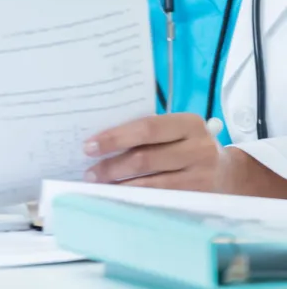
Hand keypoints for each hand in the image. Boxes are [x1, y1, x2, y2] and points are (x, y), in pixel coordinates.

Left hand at [83, 113, 226, 190]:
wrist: (231, 174)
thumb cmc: (188, 145)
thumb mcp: (177, 130)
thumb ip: (148, 131)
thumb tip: (101, 140)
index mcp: (189, 122)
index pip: (146, 127)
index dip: (115, 137)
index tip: (89, 145)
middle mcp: (199, 148)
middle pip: (146, 157)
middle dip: (112, 165)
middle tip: (90, 172)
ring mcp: (202, 176)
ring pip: (152, 183)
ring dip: (121, 186)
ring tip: (100, 185)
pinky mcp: (200, 198)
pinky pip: (163, 199)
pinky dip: (138, 198)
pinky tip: (121, 197)